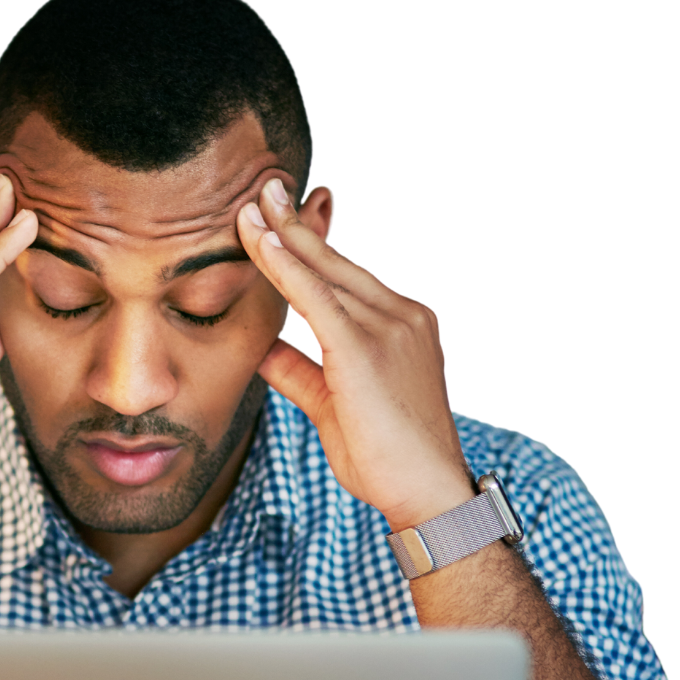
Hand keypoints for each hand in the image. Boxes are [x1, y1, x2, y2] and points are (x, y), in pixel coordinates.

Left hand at [238, 178, 474, 531]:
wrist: (426, 492)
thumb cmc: (386, 457)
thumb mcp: (332, 405)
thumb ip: (298, 372)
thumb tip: (261, 350)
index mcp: (401, 325)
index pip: (345, 277)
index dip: (310, 246)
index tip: (281, 216)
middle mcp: (401, 316)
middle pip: (336, 262)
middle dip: (296, 223)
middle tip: (264, 187)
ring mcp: (389, 328)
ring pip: (325, 274)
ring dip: (284, 237)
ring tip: (253, 204)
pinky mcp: (365, 350)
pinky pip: (318, 299)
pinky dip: (288, 269)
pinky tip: (264, 243)